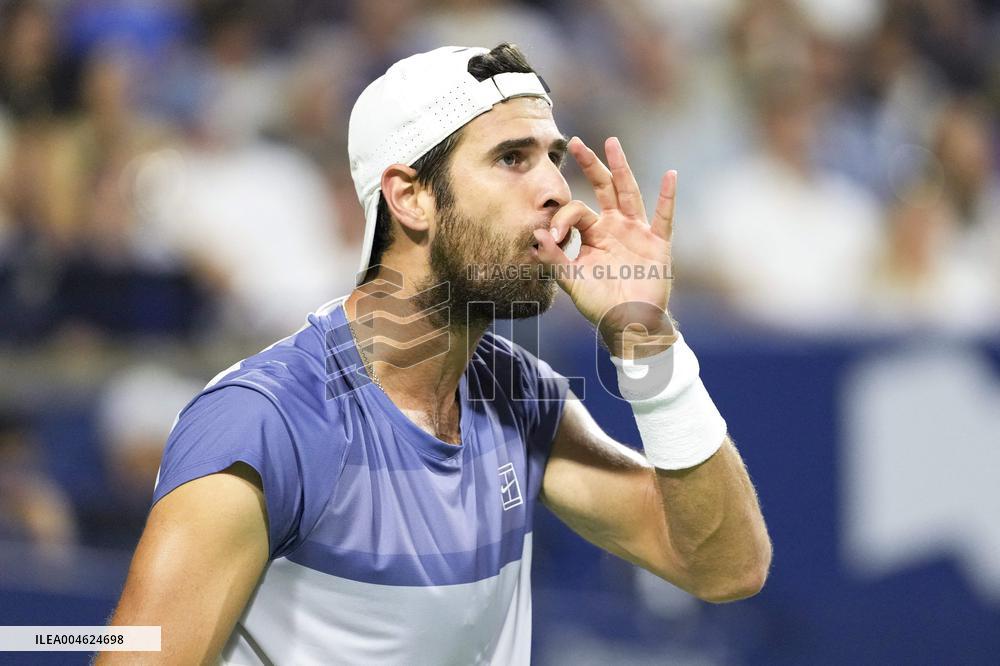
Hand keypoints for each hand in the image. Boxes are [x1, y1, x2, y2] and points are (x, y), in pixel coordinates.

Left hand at [533, 136, 677, 358]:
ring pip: (628, 193)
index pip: (577, 210)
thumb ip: (554, 258)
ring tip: (612, 143)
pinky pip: (664, 218)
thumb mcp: (571, 280)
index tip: (554, 236)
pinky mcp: (657, 244)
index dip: (563, 218)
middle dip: (591, 165)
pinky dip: (667, 197)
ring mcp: (638, 232)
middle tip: (576, 141)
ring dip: (620, 168)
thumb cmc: (599, 303)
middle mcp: (616, 227)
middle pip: (603, 188)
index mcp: (594, 233)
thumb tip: (536, 234)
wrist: (626, 324)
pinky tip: (670, 175)